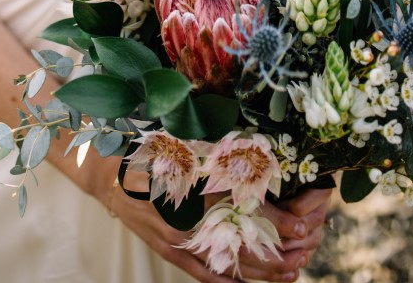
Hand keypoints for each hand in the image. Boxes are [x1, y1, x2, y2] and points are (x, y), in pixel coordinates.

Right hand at [96, 162, 330, 282]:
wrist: (109, 169)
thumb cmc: (151, 148)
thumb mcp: (188, 144)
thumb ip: (223, 156)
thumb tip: (263, 160)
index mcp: (195, 183)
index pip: (245, 208)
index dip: (276, 220)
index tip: (301, 226)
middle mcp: (188, 215)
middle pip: (241, 242)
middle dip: (275, 253)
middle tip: (303, 255)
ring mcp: (177, 237)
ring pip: (226, 262)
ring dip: (260, 271)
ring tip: (289, 273)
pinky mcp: (168, 249)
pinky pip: (203, 273)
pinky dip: (228, 281)